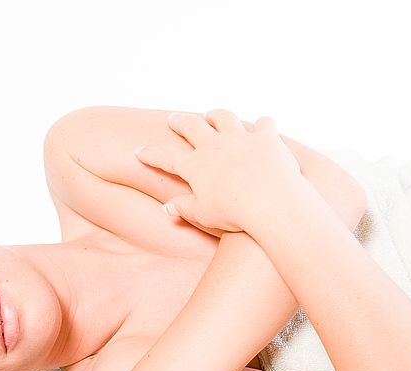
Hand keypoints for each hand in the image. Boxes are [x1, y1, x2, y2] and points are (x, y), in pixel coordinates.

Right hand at [135, 110, 307, 236]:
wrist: (270, 202)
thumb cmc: (234, 214)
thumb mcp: (203, 215)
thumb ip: (184, 208)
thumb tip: (167, 208)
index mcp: (195, 166)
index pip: (165, 157)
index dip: (150, 154)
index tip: (140, 151)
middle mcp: (215, 146)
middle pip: (191, 125)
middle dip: (180, 122)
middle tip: (173, 120)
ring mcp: (241, 138)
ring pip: (224, 117)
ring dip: (216, 115)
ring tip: (212, 116)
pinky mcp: (267, 138)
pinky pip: (264, 124)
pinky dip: (262, 126)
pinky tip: (262, 128)